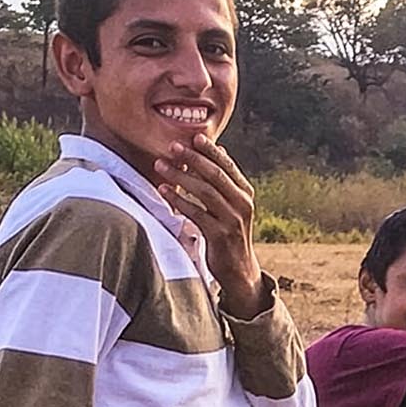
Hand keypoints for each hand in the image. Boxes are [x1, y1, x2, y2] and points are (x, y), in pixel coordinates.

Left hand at [154, 133, 266, 317]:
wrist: (239, 270)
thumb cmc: (229, 233)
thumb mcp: (232, 205)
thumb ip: (225, 180)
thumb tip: (219, 149)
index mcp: (245, 194)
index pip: (227, 166)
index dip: (210, 150)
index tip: (193, 136)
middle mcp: (242, 205)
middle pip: (216, 175)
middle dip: (193, 158)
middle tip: (172, 146)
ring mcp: (232, 221)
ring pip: (205, 192)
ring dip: (180, 177)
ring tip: (159, 165)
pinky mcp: (220, 236)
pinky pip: (196, 213)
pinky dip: (179, 200)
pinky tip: (164, 190)